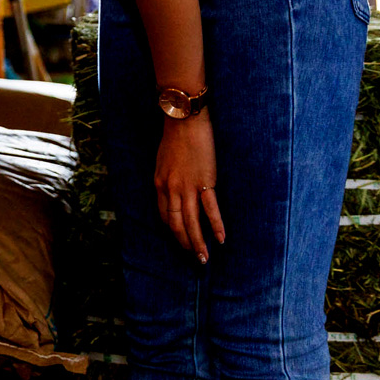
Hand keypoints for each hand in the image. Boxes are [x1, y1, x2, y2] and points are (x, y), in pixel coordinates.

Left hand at [155, 113, 226, 262]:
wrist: (185, 120)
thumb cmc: (175, 137)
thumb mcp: (162, 161)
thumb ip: (167, 178)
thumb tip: (173, 191)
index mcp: (159, 184)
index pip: (163, 216)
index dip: (172, 231)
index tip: (180, 242)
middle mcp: (170, 189)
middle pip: (176, 224)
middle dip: (185, 243)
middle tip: (193, 258)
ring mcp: (187, 187)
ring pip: (191, 222)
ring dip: (197, 243)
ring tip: (204, 258)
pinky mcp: (205, 182)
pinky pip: (210, 209)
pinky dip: (215, 226)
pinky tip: (221, 239)